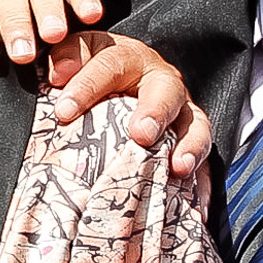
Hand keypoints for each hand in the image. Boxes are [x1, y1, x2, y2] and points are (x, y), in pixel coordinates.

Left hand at [41, 33, 209, 179]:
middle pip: (166, 92)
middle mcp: (162, 83)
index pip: (110, 66)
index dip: (87, 87)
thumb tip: (58, 73)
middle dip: (156, 112)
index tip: (64, 112)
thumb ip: (66, 57)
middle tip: (142, 135)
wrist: (126, 78)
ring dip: (190, 146)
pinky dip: (202, 183)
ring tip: (179, 168)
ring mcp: (182, 114)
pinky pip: (204, 162)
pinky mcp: (192, 142)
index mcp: (130, 59)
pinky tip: (198, 206)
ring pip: (196, 124)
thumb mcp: (78, 55)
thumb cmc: (94, 70)